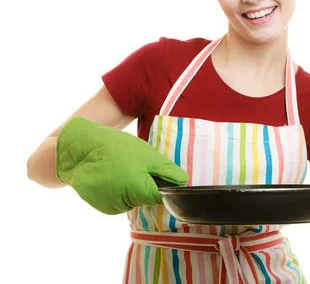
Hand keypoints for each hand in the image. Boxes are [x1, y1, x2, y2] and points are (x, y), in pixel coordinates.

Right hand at [56, 116, 188, 214]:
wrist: (78, 150)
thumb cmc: (116, 149)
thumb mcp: (147, 154)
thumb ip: (166, 171)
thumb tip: (184, 182)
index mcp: (138, 189)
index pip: (161, 198)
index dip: (163, 188)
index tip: (158, 177)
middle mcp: (125, 203)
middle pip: (146, 199)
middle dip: (145, 185)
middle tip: (135, 166)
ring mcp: (111, 207)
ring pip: (133, 201)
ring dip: (132, 188)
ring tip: (120, 169)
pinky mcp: (101, 207)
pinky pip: (119, 201)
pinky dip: (119, 191)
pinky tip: (111, 177)